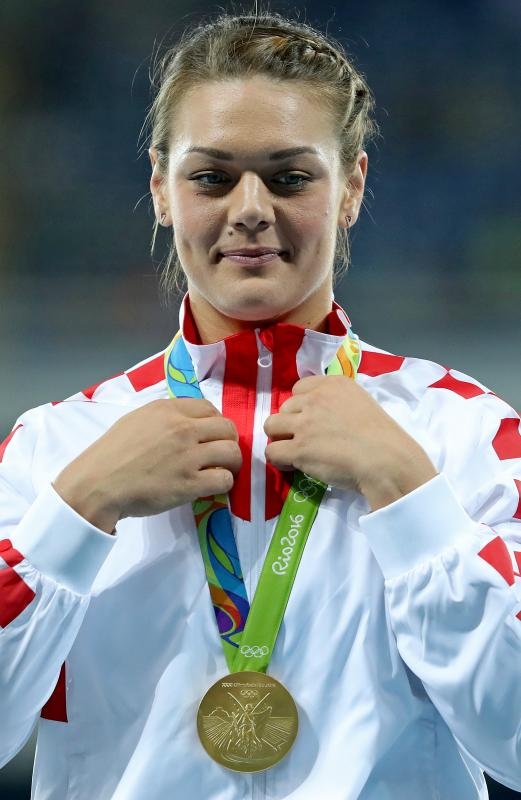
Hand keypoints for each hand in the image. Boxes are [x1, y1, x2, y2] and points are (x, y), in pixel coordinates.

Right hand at [53, 399, 241, 532]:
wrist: (98, 484)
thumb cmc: (111, 454)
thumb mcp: (136, 420)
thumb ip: (164, 417)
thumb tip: (185, 422)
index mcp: (168, 411)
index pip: (209, 408)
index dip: (215, 422)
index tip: (211, 435)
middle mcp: (182, 429)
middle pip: (227, 428)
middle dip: (229, 441)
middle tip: (222, 454)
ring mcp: (188, 456)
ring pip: (232, 452)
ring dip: (232, 463)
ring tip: (223, 471)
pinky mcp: (190, 483)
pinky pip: (224, 479)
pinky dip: (224, 483)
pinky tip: (214, 486)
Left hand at [264, 376, 437, 510]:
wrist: (387, 460)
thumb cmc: (383, 438)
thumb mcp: (362, 403)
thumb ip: (338, 404)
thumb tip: (324, 420)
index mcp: (334, 384)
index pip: (299, 388)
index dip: (302, 406)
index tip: (312, 420)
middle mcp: (316, 399)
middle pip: (284, 407)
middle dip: (292, 423)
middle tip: (307, 440)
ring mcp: (305, 423)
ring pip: (271, 426)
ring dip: (281, 438)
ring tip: (296, 451)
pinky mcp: (298, 448)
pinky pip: (272, 451)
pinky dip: (279, 460)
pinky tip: (293, 465)